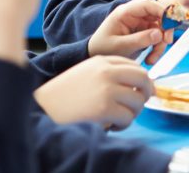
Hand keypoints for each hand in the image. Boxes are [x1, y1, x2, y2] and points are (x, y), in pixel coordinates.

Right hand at [34, 56, 153, 129]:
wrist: (42, 106)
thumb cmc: (64, 93)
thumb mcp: (87, 73)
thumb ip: (110, 74)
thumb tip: (144, 83)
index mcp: (102, 61)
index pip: (135, 66)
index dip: (143, 80)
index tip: (143, 91)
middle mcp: (106, 71)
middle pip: (143, 79)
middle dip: (147, 93)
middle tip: (139, 105)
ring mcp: (106, 89)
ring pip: (138, 101)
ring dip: (133, 113)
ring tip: (120, 118)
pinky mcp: (104, 108)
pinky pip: (128, 118)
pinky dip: (124, 125)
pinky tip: (113, 126)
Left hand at [89, 0, 173, 63]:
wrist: (96, 55)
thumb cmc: (103, 47)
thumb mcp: (120, 45)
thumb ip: (139, 40)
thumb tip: (159, 34)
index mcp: (125, 12)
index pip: (148, 5)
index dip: (162, 11)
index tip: (170, 24)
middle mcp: (135, 15)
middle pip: (158, 16)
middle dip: (165, 29)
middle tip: (167, 42)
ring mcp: (140, 24)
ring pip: (160, 28)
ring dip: (161, 43)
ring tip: (152, 58)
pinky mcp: (144, 32)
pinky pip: (157, 37)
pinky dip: (157, 48)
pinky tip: (150, 58)